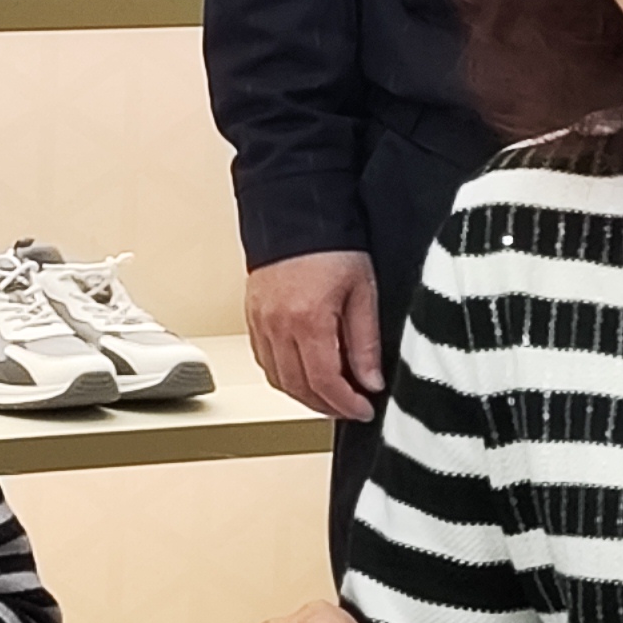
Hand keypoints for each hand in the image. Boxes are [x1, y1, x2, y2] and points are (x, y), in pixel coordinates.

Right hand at [247, 250, 383, 419]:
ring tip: (330, 394)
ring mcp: (260, 322)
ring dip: (305, 395)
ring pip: (278, 380)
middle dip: (327, 406)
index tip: (364, 409)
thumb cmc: (332, 245)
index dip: (346, 404)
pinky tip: (305, 372)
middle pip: (298, 388)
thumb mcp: (363, 291)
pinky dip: (285, 376)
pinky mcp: (252, 317)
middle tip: (350, 407)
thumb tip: (370, 381)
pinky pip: (265, 361)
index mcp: (307, 319)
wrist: (297, 213)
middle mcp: (277, 325)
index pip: (325, 382)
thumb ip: (366, 341)